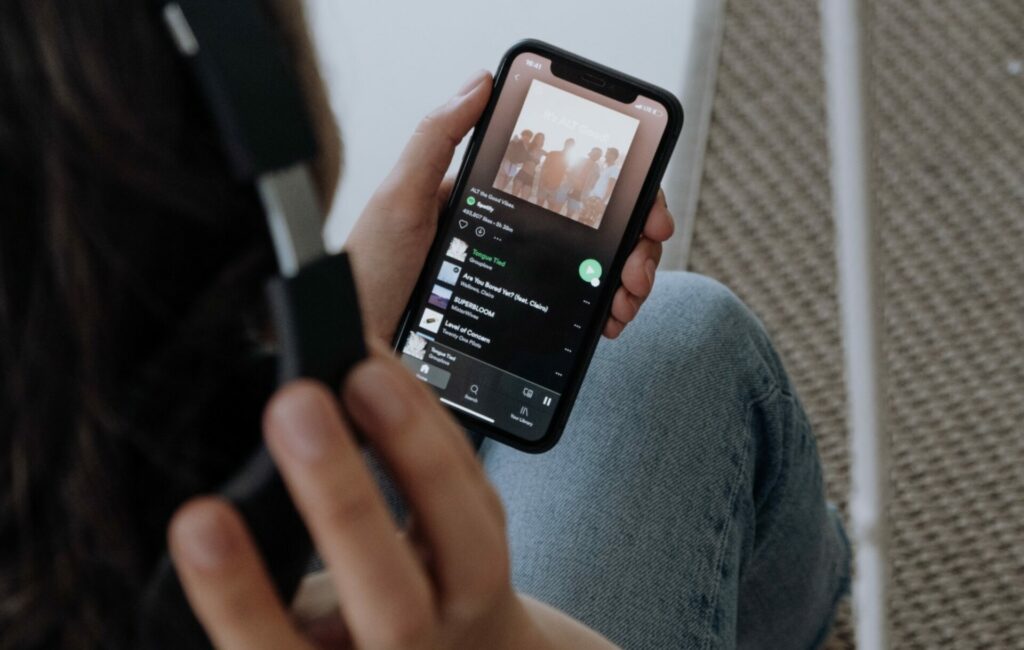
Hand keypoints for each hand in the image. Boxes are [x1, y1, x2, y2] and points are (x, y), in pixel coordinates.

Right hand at [168, 352, 617, 648]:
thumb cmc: (352, 645)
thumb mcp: (296, 634)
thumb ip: (265, 591)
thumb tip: (209, 487)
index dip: (236, 592)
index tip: (200, 519)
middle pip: (391, 602)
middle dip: (343, 502)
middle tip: (294, 408)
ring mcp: (466, 605)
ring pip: (464, 539)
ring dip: (413, 446)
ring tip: (363, 375)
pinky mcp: (495, 549)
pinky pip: (478, 487)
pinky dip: (435, 422)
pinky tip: (393, 373)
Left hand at [344, 70, 674, 343]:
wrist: (351, 350)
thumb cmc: (365, 275)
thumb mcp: (396, 199)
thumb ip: (434, 138)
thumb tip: (479, 82)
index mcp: (488, 199)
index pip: (566, 179)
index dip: (617, 188)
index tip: (643, 209)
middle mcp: (508, 235)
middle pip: (593, 226)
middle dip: (633, 242)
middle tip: (639, 266)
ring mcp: (515, 277)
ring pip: (592, 268)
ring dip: (625, 279)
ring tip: (624, 298)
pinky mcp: (515, 318)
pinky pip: (572, 309)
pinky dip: (602, 310)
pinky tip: (606, 318)